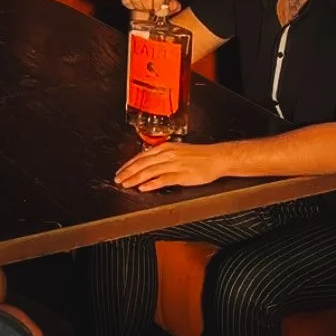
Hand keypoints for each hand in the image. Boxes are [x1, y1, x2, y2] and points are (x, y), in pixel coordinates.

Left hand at [114, 142, 228, 192]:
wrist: (217, 157)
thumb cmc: (199, 156)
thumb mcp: (177, 151)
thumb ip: (162, 156)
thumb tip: (147, 163)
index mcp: (165, 148)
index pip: (141, 156)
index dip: (128, 165)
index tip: (120, 172)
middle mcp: (167, 154)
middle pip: (142, 164)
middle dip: (128, 173)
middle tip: (118, 180)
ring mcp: (174, 164)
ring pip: (149, 171)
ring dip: (135, 179)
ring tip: (126, 185)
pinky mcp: (182, 174)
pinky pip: (163, 179)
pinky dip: (152, 184)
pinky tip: (143, 188)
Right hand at [120, 0, 180, 16]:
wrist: (146, 5)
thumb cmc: (159, 5)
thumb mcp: (168, 7)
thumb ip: (172, 7)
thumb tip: (172, 5)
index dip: (158, 0)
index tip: (157, 9)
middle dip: (147, 4)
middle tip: (149, 11)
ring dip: (138, 4)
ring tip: (142, 8)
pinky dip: (129, 3)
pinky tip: (134, 6)